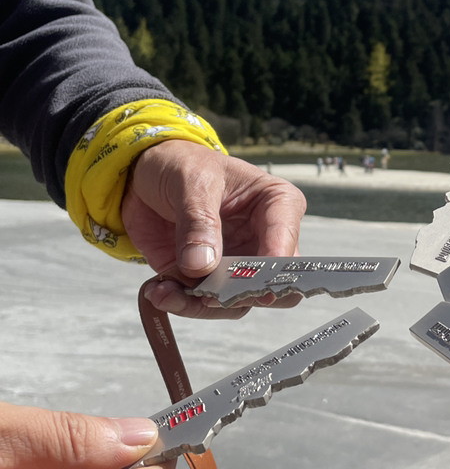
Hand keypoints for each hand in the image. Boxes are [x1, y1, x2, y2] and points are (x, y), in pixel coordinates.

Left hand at [122, 141, 306, 317]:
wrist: (146, 175)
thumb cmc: (182, 164)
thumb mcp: (192, 181)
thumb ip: (198, 221)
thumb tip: (201, 264)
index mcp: (276, 205)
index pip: (285, 238)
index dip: (272, 264)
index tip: (248, 281)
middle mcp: (262, 240)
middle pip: (270, 283)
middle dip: (240, 295)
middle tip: (209, 295)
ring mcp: (235, 263)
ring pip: (235, 302)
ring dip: (200, 304)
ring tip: (165, 292)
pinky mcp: (206, 278)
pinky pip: (202, 304)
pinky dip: (179, 303)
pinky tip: (158, 291)